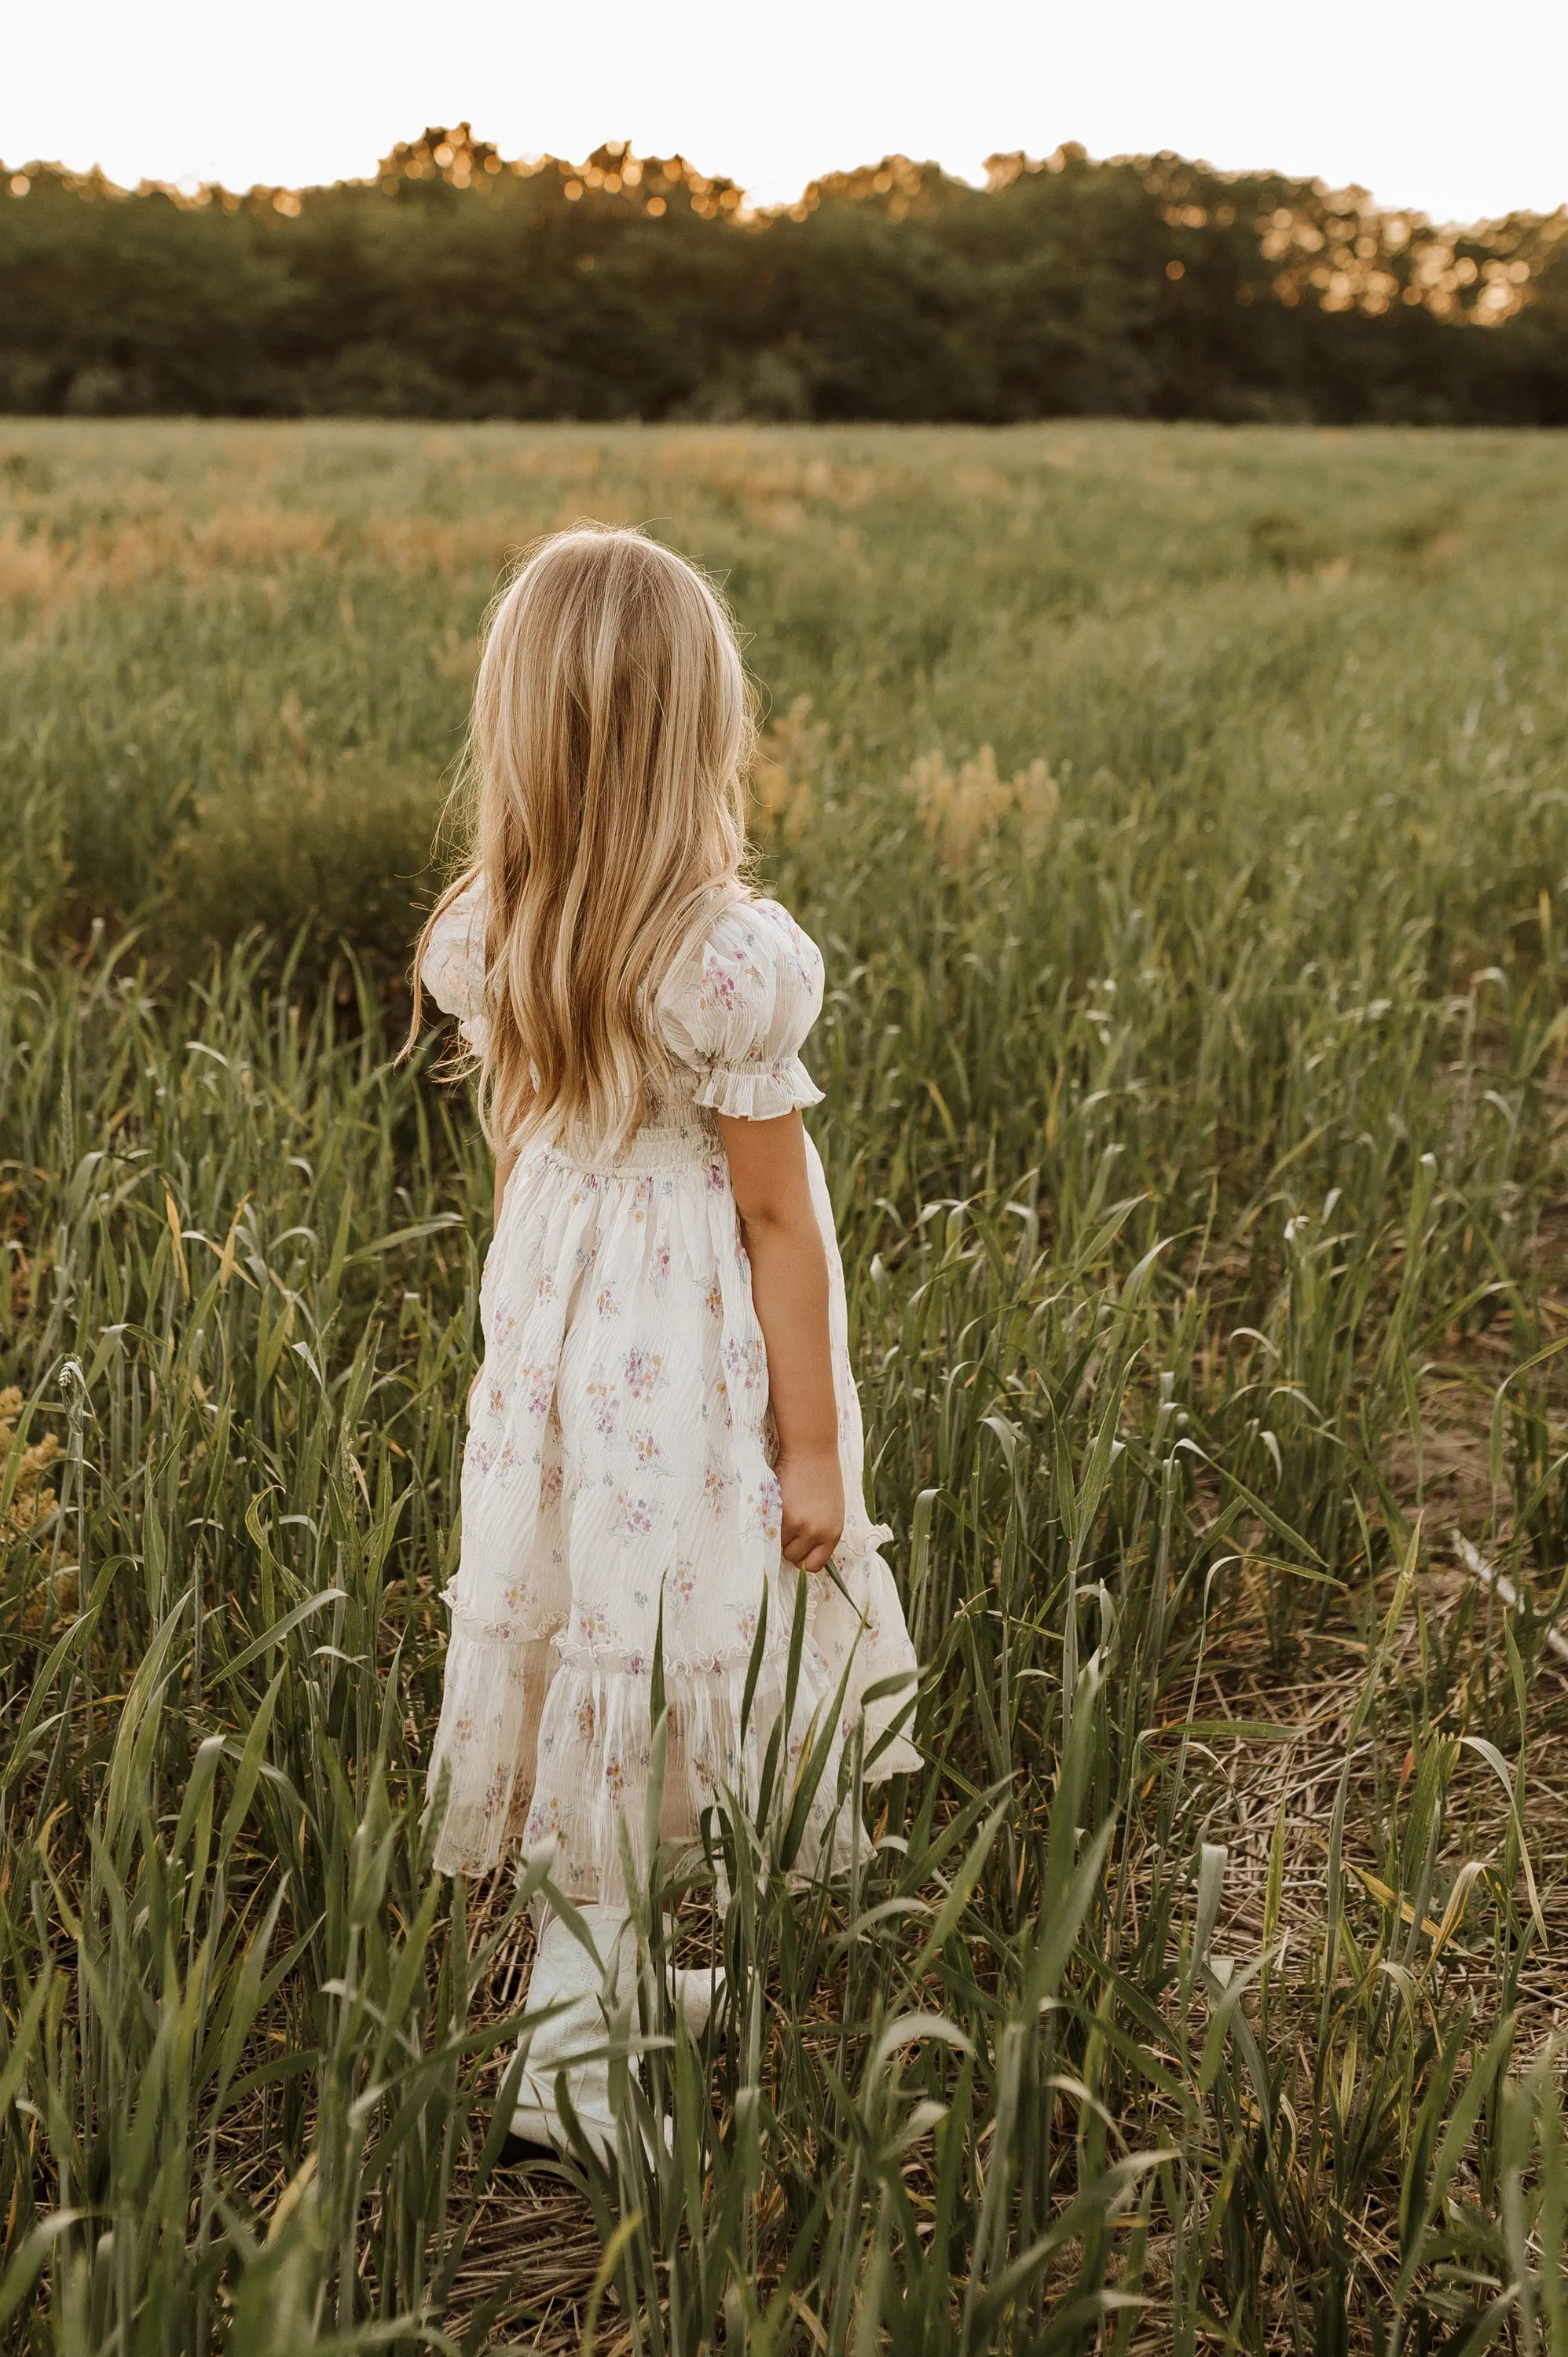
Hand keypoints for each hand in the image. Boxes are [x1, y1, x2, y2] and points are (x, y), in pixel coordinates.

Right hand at [778, 1448, 843, 1575]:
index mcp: (833, 1533)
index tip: (796, 1547)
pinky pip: (770, 1530)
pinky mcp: (783, 1513)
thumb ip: (820, 1533)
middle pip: (794, 1558)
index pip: (814, 1565)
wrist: (812, 1451)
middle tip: (787, 1525)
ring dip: (777, 1534)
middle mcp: (818, 1532)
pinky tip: (776, 1505)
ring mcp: (799, 1524)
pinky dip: (769, 1522)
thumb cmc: (822, 1477)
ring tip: (783, 1512)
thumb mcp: (831, 1511)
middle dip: (788, 1545)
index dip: (802, 1559)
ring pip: (779, 1545)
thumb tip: (802, 1553)